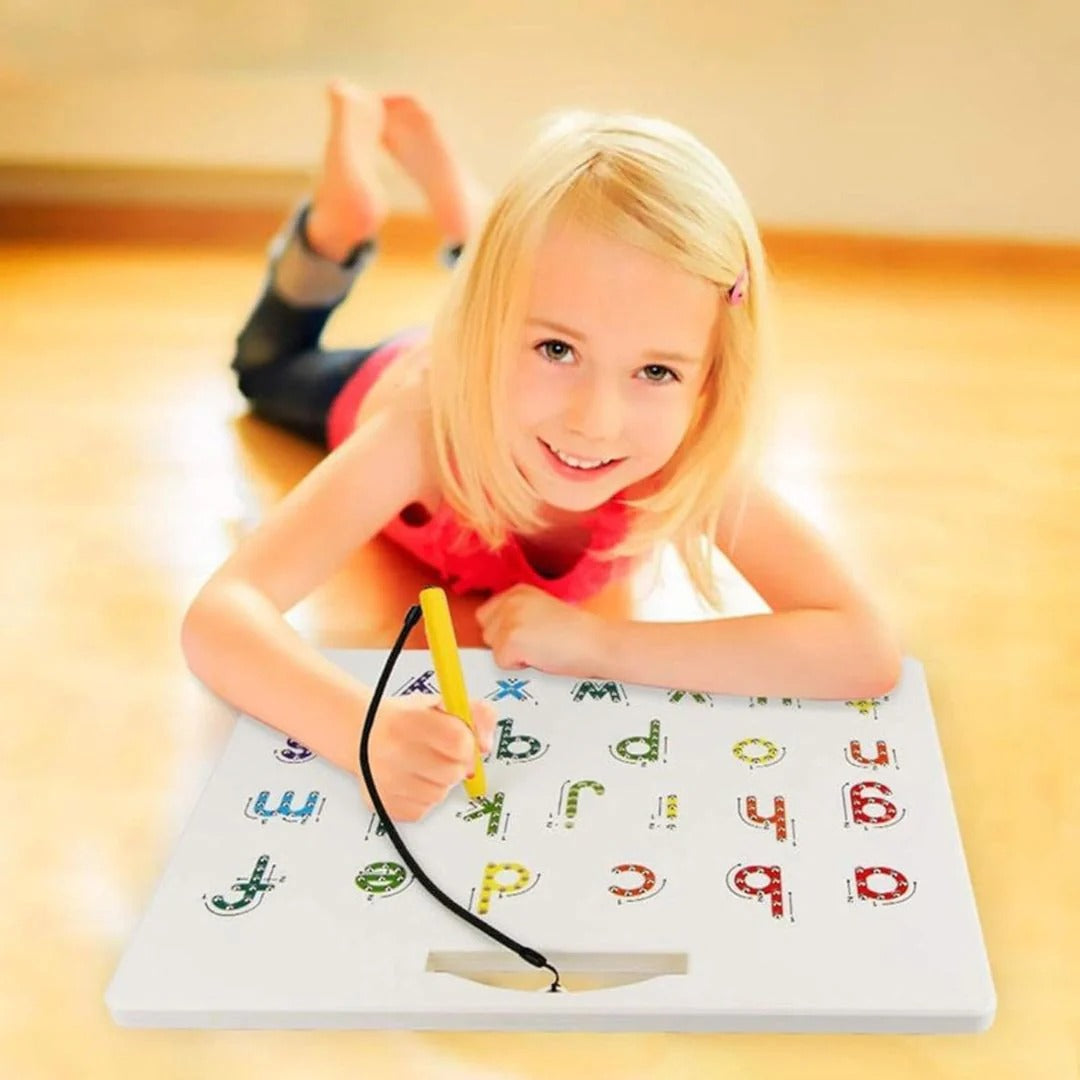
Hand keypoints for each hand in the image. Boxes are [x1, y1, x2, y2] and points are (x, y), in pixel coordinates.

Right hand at [357, 693, 495, 822]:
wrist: (361, 732)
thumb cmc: (406, 719)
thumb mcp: (442, 702)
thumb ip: (477, 714)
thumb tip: (486, 746)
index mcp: (410, 720)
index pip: (460, 743)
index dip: (467, 744)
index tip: (460, 740)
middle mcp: (394, 751)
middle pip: (453, 773)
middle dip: (455, 764)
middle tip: (441, 753)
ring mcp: (386, 780)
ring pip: (439, 795)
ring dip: (439, 782)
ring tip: (423, 764)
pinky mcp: (383, 803)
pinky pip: (422, 809)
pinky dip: (422, 797)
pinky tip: (411, 779)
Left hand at [475, 584, 603, 676]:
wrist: (597, 642)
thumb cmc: (578, 633)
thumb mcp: (543, 612)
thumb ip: (519, 616)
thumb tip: (499, 635)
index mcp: (518, 591)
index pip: (487, 614)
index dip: (503, 631)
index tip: (523, 638)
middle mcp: (510, 600)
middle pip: (486, 631)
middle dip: (504, 643)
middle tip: (534, 645)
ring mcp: (509, 620)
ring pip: (493, 648)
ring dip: (511, 655)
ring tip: (539, 651)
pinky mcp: (511, 640)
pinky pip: (502, 663)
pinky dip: (519, 667)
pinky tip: (541, 658)